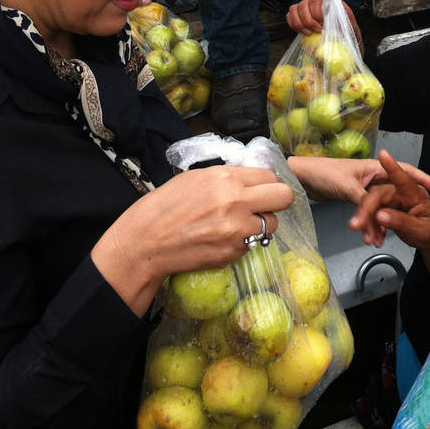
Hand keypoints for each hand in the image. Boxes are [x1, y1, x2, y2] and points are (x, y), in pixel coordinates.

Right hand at [92, 166, 293, 315]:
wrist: (145, 242)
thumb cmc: (165, 206)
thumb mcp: (195, 178)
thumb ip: (228, 177)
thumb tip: (253, 178)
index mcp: (225, 179)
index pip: (270, 176)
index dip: (266, 183)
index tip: (259, 189)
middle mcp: (236, 202)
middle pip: (284, 197)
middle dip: (276, 200)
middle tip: (262, 205)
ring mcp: (237, 230)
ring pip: (271, 224)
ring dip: (260, 224)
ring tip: (239, 224)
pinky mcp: (233, 252)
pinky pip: (253, 243)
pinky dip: (244, 241)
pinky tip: (223, 238)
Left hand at [288, 154, 429, 245]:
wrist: (301, 178)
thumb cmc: (323, 173)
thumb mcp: (347, 187)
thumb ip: (364, 200)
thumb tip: (376, 215)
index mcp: (374, 168)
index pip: (404, 171)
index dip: (423, 179)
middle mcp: (373, 177)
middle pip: (395, 193)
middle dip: (404, 208)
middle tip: (417, 222)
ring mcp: (365, 188)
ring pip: (381, 207)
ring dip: (382, 223)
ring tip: (383, 240)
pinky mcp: (356, 198)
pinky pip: (369, 212)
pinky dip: (370, 224)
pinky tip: (370, 237)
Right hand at [353, 150, 429, 249]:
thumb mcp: (422, 230)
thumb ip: (402, 222)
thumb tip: (381, 215)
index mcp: (415, 194)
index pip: (402, 178)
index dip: (391, 166)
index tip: (383, 155)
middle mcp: (402, 194)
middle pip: (378, 195)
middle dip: (366, 210)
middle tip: (357, 225)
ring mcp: (394, 202)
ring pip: (372, 206)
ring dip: (367, 222)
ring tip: (369, 239)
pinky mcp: (388, 210)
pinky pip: (374, 216)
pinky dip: (371, 228)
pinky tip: (374, 238)